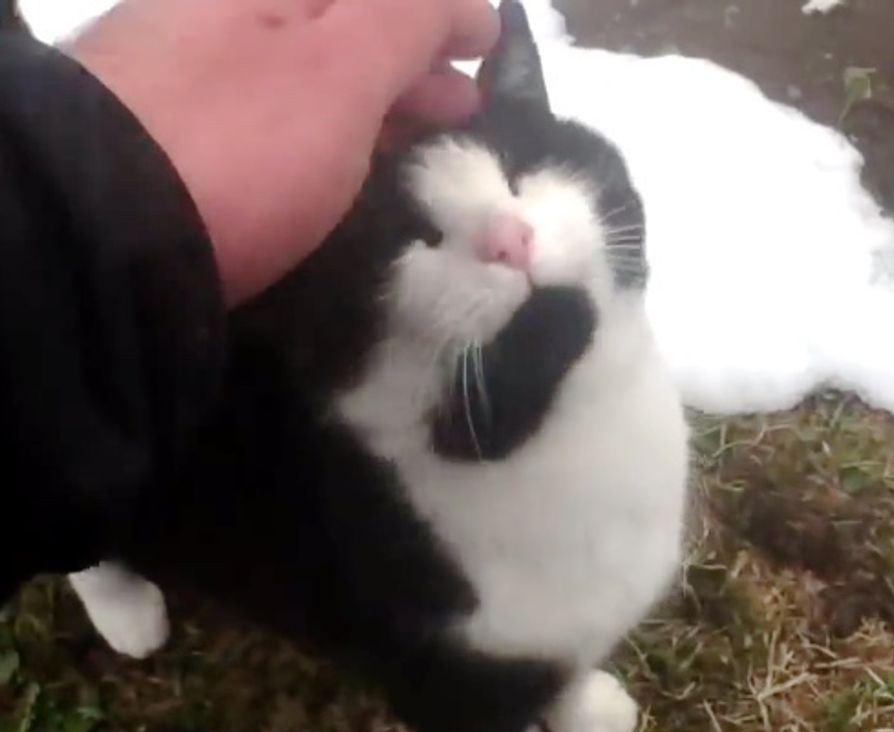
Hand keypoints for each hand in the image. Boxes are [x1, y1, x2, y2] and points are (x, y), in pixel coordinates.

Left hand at [69, 0, 498, 305]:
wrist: (95, 238)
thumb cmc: (237, 140)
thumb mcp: (340, 64)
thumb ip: (406, 17)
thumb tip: (463, 2)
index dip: (441, 9)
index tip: (490, 46)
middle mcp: (219, 15)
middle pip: (335, 22)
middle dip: (409, 54)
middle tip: (465, 102)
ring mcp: (190, 78)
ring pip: (304, 71)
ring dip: (373, 95)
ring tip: (423, 132)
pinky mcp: (173, 142)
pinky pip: (272, 115)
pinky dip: (326, 128)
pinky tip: (345, 159)